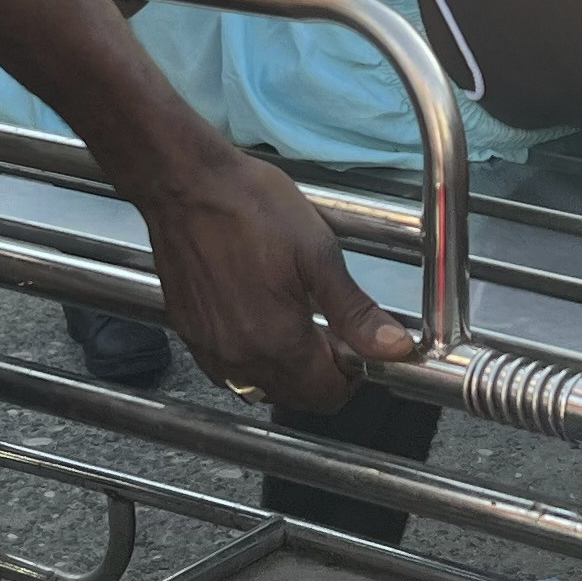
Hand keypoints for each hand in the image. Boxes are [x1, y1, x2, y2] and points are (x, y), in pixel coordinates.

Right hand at [136, 146, 420, 409]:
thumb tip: (396, 349)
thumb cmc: (253, 209)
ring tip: (296, 324)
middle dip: (320, 374)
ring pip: (260, 386)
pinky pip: (227, 369)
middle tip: (331, 331)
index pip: (327, 395)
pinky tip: (258, 320)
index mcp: (279, 343)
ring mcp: (209, 350)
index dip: (351, 377)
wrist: (185, 184)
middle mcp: (241, 359)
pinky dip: (251, 358)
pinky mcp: (187, 333)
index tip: (356, 346)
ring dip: (285, 369)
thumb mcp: (318, 254)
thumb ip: (356, 311)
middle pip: (294, 396)